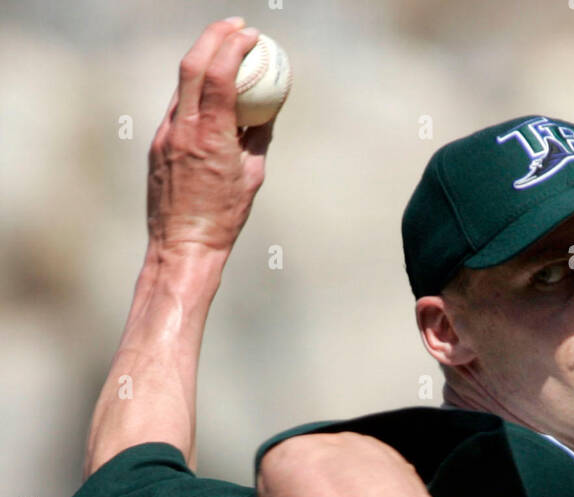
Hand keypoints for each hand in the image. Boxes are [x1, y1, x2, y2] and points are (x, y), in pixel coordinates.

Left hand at [147, 18, 273, 258]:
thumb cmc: (224, 218)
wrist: (183, 246)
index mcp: (211, 136)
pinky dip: (194, 92)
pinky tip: (209, 94)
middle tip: (236, 26)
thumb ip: (259, 137)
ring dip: (202, 60)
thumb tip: (269, 108)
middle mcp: (183, 129)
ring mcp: (165, 135)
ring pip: (181, 84)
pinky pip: (177, 108)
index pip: (220, 74)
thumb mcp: (252, 176)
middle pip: (192, 64)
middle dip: (214, 35)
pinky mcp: (157, 145)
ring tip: (223, 52)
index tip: (251, 35)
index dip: (234, 45)